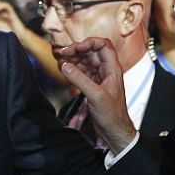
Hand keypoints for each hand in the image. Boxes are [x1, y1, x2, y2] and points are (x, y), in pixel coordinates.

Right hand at [58, 37, 136, 153]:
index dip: (89, 43)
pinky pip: (82, 72)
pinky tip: (64, 69)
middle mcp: (106, 70)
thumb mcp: (95, 95)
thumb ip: (79, 79)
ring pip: (85, 62)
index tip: (76, 48)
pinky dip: (72, 69)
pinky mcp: (92, 86)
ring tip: (60, 59)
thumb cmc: (112, 115)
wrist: (114, 131)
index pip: (103, 45)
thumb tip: (65, 65)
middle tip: (63, 53)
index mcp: (113, 68)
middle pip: (91, 52)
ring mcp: (99, 78)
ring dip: (73, 59)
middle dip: (77, 50)